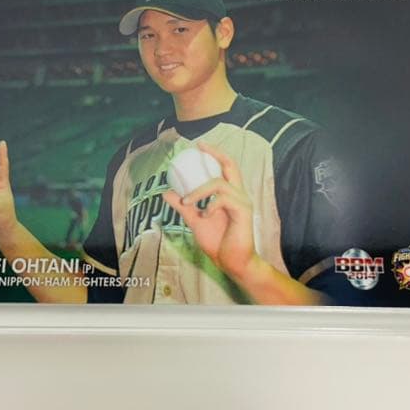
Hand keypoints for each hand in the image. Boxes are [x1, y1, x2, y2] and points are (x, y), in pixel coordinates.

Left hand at [162, 141, 256, 279]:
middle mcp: (239, 194)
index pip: (226, 168)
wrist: (232, 263)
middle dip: (215, 154)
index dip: (215, 154)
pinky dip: (209, 205)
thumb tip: (166, 192)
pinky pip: (223, 200)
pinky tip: (203, 216)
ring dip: (199, 191)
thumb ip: (183, 207)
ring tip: (186, 201)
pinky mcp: (243, 212)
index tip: (200, 146)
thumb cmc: (218, 243)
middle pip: (231, 165)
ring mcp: (242, 202)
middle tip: (199, 148)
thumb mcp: (195, 221)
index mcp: (230, 195)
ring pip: (219, 183)